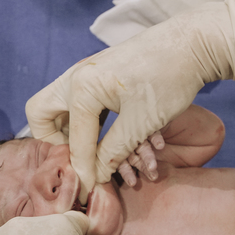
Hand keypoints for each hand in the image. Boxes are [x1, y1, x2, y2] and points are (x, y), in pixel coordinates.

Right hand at [26, 0, 234, 200]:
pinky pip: (79, 102)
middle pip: (42, 114)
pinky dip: (86, 122)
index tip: (89, 189)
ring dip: (71, 133)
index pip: (74, 141)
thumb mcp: (141, 123)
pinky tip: (104, 136)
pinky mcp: (100, 74)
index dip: (82, 169)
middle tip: (72, 160)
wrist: (192, 44)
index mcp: (81, 88)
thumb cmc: (169, 80)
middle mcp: (76, 77)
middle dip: (54, 142)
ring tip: (88, 155)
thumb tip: (94, 178)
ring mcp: (87, 73)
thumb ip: (112, 152)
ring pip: (59, 107)